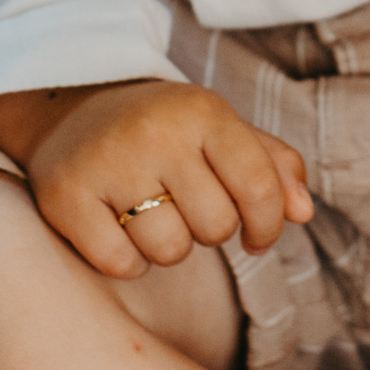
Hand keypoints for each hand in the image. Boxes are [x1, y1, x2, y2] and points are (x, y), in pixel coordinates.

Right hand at [0, 78, 313, 278]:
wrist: (69, 105)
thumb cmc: (163, 129)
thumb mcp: (220, 130)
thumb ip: (271, 166)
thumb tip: (304, 212)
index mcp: (204, 111)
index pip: (260, 187)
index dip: (268, 225)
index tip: (256, 236)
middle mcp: (157, 132)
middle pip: (215, 226)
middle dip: (209, 230)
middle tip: (185, 208)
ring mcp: (108, 162)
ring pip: (170, 250)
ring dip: (167, 247)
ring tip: (150, 215)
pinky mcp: (66, 195)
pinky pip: (120, 264)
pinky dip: (126, 261)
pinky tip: (117, 228)